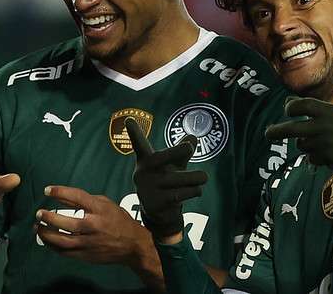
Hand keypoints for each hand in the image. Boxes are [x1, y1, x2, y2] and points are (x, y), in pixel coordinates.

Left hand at [35, 186, 149, 264]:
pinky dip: (52, 246)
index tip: (47, 190)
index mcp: (100, 210)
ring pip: (62, 240)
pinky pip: (64, 252)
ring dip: (46, 234)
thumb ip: (83, 200)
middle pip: (66, 222)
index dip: (60, 192)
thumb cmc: (118, 221)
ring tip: (37, 227)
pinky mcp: (86, 255)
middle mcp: (94, 226)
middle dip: (49, 217)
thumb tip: (61, 196)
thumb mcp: (105, 204)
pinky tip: (47, 240)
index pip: (77, 197)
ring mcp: (89, 242)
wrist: (133, 245)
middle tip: (39, 213)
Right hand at [126, 117, 207, 240]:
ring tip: (203, 178)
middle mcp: (143, 173)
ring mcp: (147, 189)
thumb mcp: (175, 165)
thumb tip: (193, 137)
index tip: (129, 119)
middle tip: (189, 147)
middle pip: (160, 158)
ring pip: (179, 178)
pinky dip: (194, 191)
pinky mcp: (155, 204)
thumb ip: (183, 152)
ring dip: (196, 178)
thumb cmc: (168, 182)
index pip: (140, 145)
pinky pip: (182, 193)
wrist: (161, 213)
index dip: (134, 133)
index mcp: (146, 161)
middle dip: (176, 151)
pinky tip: (196, 191)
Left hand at [265, 97, 332, 175]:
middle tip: (267, 134)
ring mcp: (325, 143)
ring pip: (301, 145)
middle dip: (277, 132)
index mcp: (327, 111)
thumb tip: (286, 101)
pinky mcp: (327, 157)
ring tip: (321, 142)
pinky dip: (315, 156)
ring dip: (305, 144)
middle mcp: (324, 126)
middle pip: (292, 129)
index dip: (291, 107)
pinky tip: (328, 152)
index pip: (302, 105)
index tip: (288, 111)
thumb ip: (312, 108)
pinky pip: (311, 158)